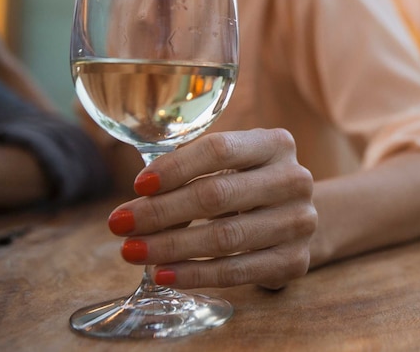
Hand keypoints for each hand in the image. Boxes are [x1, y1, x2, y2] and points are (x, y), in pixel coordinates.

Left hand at [107, 128, 316, 288]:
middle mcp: (295, 180)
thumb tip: (139, 198)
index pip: (220, 149)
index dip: (175, 167)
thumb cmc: (249, 185)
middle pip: (217, 194)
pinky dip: (194, 275)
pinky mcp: (295, 261)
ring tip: (132, 251)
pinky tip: (164, 274)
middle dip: (160, 211)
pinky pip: (237, 271)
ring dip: (171, 246)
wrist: (297, 218)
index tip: (138, 185)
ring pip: (225, 237)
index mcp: (276, 144)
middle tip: (119, 224)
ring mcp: (299, 222)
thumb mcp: (233, 164)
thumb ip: (193, 169)